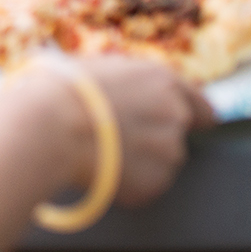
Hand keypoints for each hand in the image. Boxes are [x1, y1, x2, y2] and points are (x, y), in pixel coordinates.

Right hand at [5, 56, 213, 206]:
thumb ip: (132, 81)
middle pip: (176, 132)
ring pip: (160, 160)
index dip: (198, 115)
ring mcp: (168, 152)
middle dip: (155, 136)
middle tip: (119, 136)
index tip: (200, 124)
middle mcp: (174, 115)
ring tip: (103, 152)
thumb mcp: (101, 67)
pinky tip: (101, 168)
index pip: (200, 104)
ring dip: (141, 160)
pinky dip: (129, 181)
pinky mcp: (154, 183)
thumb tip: (132, 91)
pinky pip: (145, 184)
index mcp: (163, 81)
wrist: (50, 126)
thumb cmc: (64, 89)